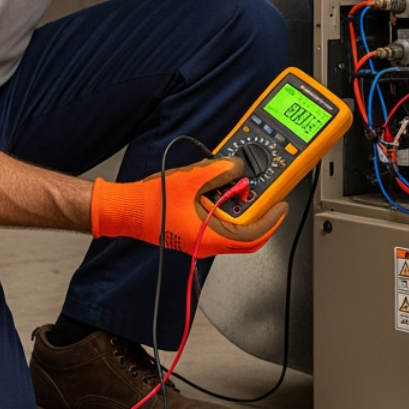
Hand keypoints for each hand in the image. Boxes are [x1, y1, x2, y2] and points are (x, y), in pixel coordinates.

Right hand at [90, 156, 287, 257]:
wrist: (128, 209)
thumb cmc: (152, 203)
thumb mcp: (191, 179)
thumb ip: (219, 171)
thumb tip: (237, 166)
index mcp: (212, 237)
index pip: (253, 235)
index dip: (272, 221)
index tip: (280, 206)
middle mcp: (208, 243)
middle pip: (246, 235)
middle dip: (258, 214)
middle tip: (263, 194)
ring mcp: (201, 239)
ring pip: (232, 228)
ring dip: (239, 208)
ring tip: (238, 185)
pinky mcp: (194, 231)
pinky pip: (218, 222)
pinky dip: (225, 207)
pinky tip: (219, 189)